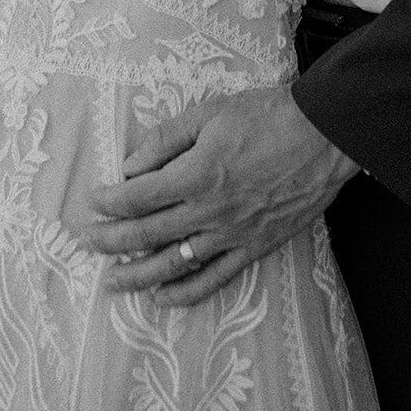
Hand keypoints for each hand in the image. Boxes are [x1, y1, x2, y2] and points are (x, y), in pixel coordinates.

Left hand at [78, 89, 359, 304]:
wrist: (324, 136)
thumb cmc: (268, 116)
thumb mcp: (211, 112)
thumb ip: (167, 140)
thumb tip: (131, 166)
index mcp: (196, 174)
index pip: (138, 197)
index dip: (110, 202)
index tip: (93, 202)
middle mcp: (209, 211)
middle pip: (148, 233)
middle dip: (112, 240)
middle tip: (87, 243)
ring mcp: (232, 235)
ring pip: (175, 264)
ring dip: (138, 276)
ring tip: (112, 283)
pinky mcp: (255, 247)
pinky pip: (215, 278)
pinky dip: (187, 292)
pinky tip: (164, 298)